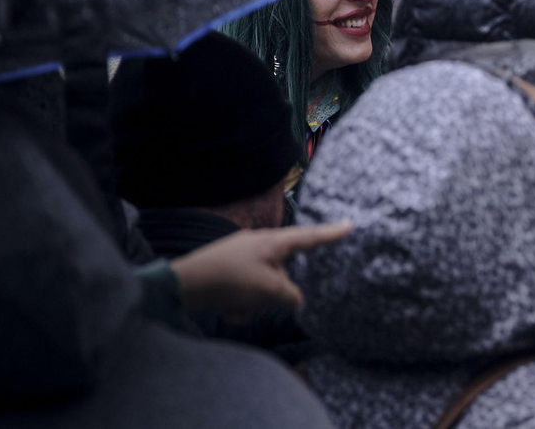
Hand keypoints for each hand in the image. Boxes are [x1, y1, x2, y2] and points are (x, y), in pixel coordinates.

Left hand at [172, 221, 350, 321]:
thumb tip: (295, 299)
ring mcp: (242, 256)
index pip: (309, 236)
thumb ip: (290, 296)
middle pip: (284, 270)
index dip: (331, 233)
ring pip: (264, 284)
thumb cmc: (230, 280)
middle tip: (258, 300)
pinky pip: (247, 289)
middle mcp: (259, 244)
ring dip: (255, 301)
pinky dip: (241, 302)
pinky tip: (228, 309)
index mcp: (273, 242)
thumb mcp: (268, 291)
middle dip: (273, 292)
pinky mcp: (228, 270)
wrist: (184, 285)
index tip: (350, 225)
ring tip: (237, 307)